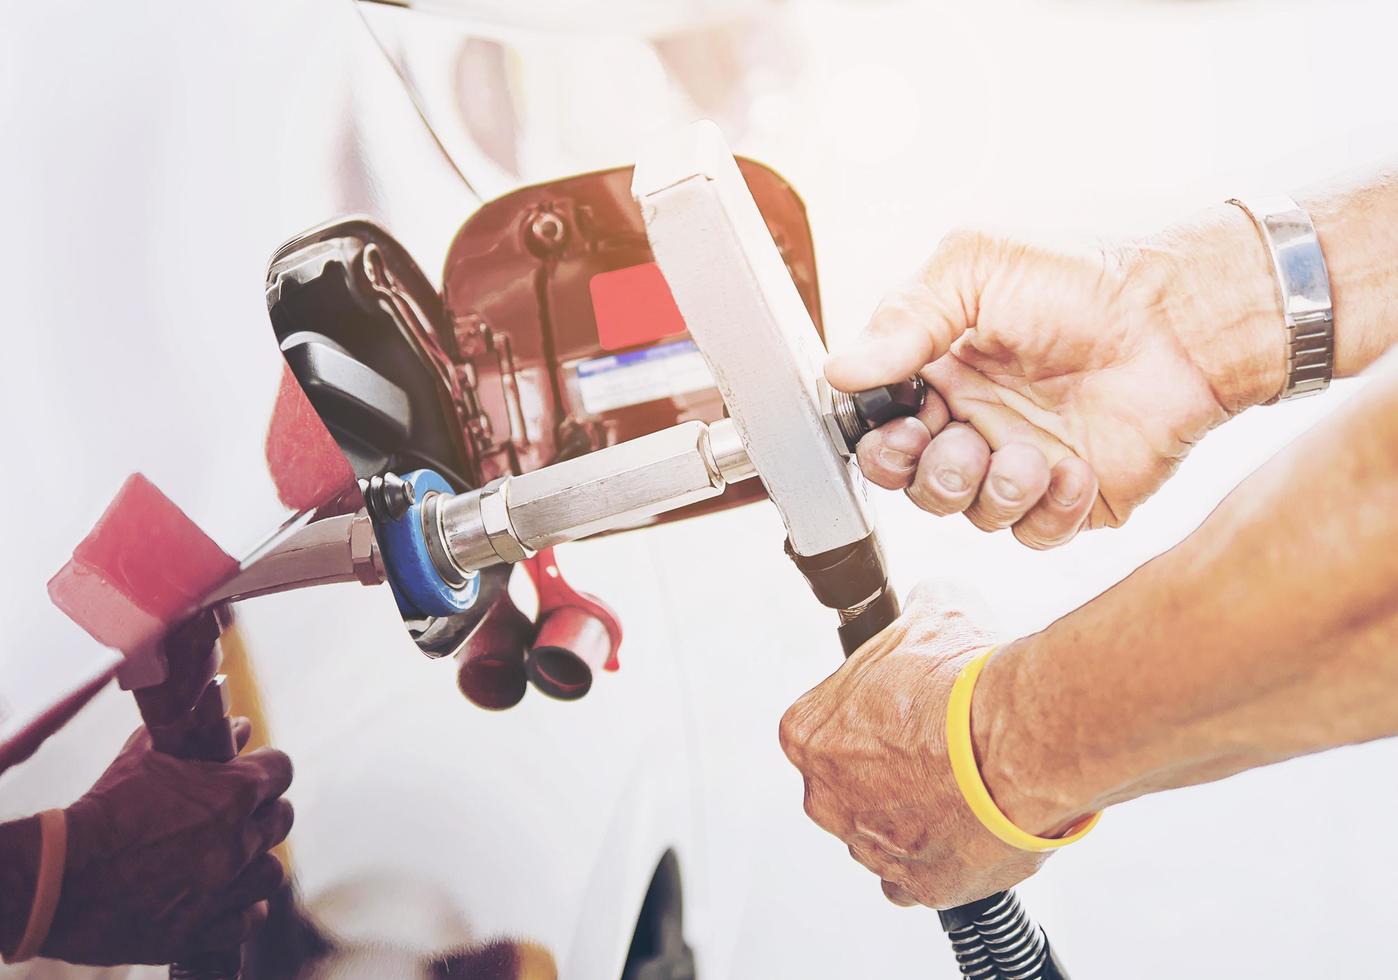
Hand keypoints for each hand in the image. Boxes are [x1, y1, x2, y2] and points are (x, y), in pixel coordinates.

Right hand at [45, 721, 293, 965]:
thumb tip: (236, 728)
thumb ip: (194, 738)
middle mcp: (235, 841)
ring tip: (233, 858)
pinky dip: (241, 908)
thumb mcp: (145, 757)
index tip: (253, 771)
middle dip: (263, 811)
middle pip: (280, 819)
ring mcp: (222, 888)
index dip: (268, 767)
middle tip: (239, 814)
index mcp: (230, 794)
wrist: (59, 877)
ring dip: (256, 861)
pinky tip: (224, 897)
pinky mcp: (201, 929)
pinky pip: (248, 919)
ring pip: (271, 871)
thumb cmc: (102, 812)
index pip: (281, 769)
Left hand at [779, 585, 1065, 908]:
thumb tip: (930, 601)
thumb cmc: (966, 688)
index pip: (826, 722)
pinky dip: (936, 858)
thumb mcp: (935, 610)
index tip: (902, 707)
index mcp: (809, 733)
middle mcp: (826, 796)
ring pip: (880, 828)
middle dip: (888, 766)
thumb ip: (917, 609)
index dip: (870, 711)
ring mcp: (868, 845)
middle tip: (936, 746)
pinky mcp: (917, 884)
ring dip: (914, 810)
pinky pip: (913, 876)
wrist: (1019, 744)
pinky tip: (965, 827)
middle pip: (849, 780)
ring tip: (963, 783)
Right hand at [828, 207, 1281, 547]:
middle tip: (962, 442)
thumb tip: (839, 369)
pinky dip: (1048, 510)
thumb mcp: (975, 268)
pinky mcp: (1071, 499)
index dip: (880, 443)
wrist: (1181, 320)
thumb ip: (904, 317)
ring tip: (1030, 454)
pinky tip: (1076, 468)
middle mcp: (975, 421)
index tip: (902, 427)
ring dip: (992, 491)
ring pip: (971, 516)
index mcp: (941, 372)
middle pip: (916, 484)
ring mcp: (1023, 463)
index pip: (881, 430)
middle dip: (931, 474)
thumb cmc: (1083, 282)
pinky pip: (1034, 534)